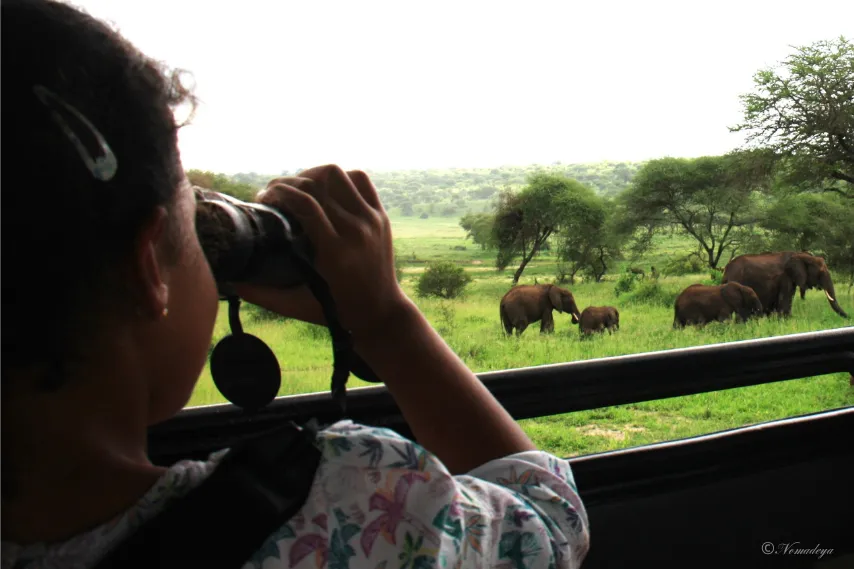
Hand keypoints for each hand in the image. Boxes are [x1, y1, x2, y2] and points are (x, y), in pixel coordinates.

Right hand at [234, 165, 410, 339]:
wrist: (382, 313)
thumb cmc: (335, 311)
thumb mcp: (295, 306)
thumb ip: (261, 293)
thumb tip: (227, 278)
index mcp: (335, 253)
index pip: (305, 203)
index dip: (278, 193)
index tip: (261, 198)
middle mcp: (356, 231)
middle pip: (317, 184)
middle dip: (288, 183)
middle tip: (272, 193)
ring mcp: (371, 221)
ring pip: (338, 175)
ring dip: (312, 174)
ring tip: (297, 187)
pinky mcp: (380, 216)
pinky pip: (360, 179)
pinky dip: (340, 177)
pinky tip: (324, 187)